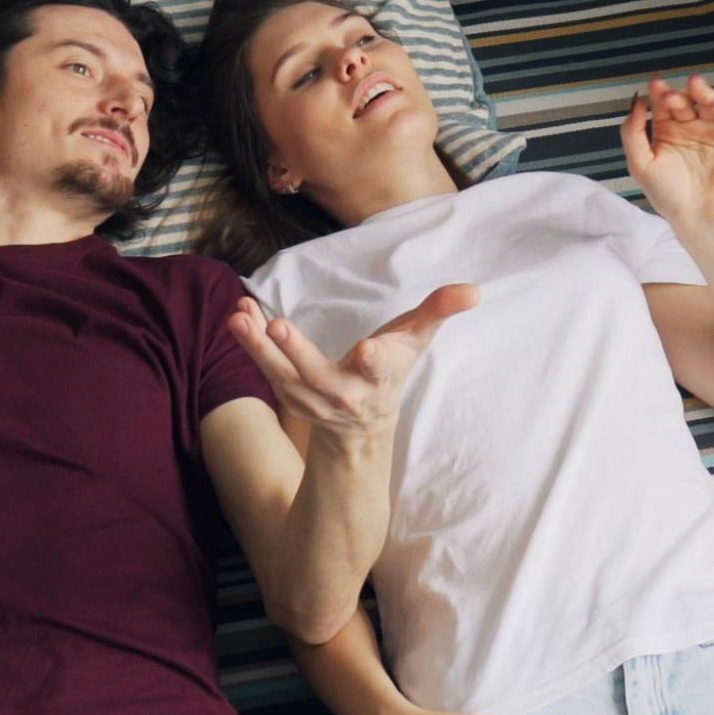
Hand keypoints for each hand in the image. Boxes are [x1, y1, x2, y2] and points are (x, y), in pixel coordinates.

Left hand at [229, 285, 478, 443]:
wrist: (362, 425)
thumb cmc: (391, 369)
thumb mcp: (416, 340)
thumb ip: (439, 311)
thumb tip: (474, 290)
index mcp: (380, 380)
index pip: (380, 371)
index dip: (375, 361)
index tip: (368, 349)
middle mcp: (346, 396)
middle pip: (319, 377)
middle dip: (298, 353)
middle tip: (278, 327)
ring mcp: (313, 400)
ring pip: (282, 376)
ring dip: (257, 347)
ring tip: (239, 317)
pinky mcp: (290, 397)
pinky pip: (267, 370)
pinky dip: (251, 344)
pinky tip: (239, 315)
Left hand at [620, 75, 713, 231]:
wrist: (697, 217)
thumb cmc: (667, 194)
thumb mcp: (640, 164)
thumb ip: (632, 132)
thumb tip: (637, 102)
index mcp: (666, 132)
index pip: (662, 105)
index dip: (658, 92)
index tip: (654, 84)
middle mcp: (689, 128)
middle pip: (684, 101)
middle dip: (677, 94)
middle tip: (670, 96)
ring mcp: (711, 132)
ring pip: (707, 103)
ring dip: (702, 91)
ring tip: (695, 84)